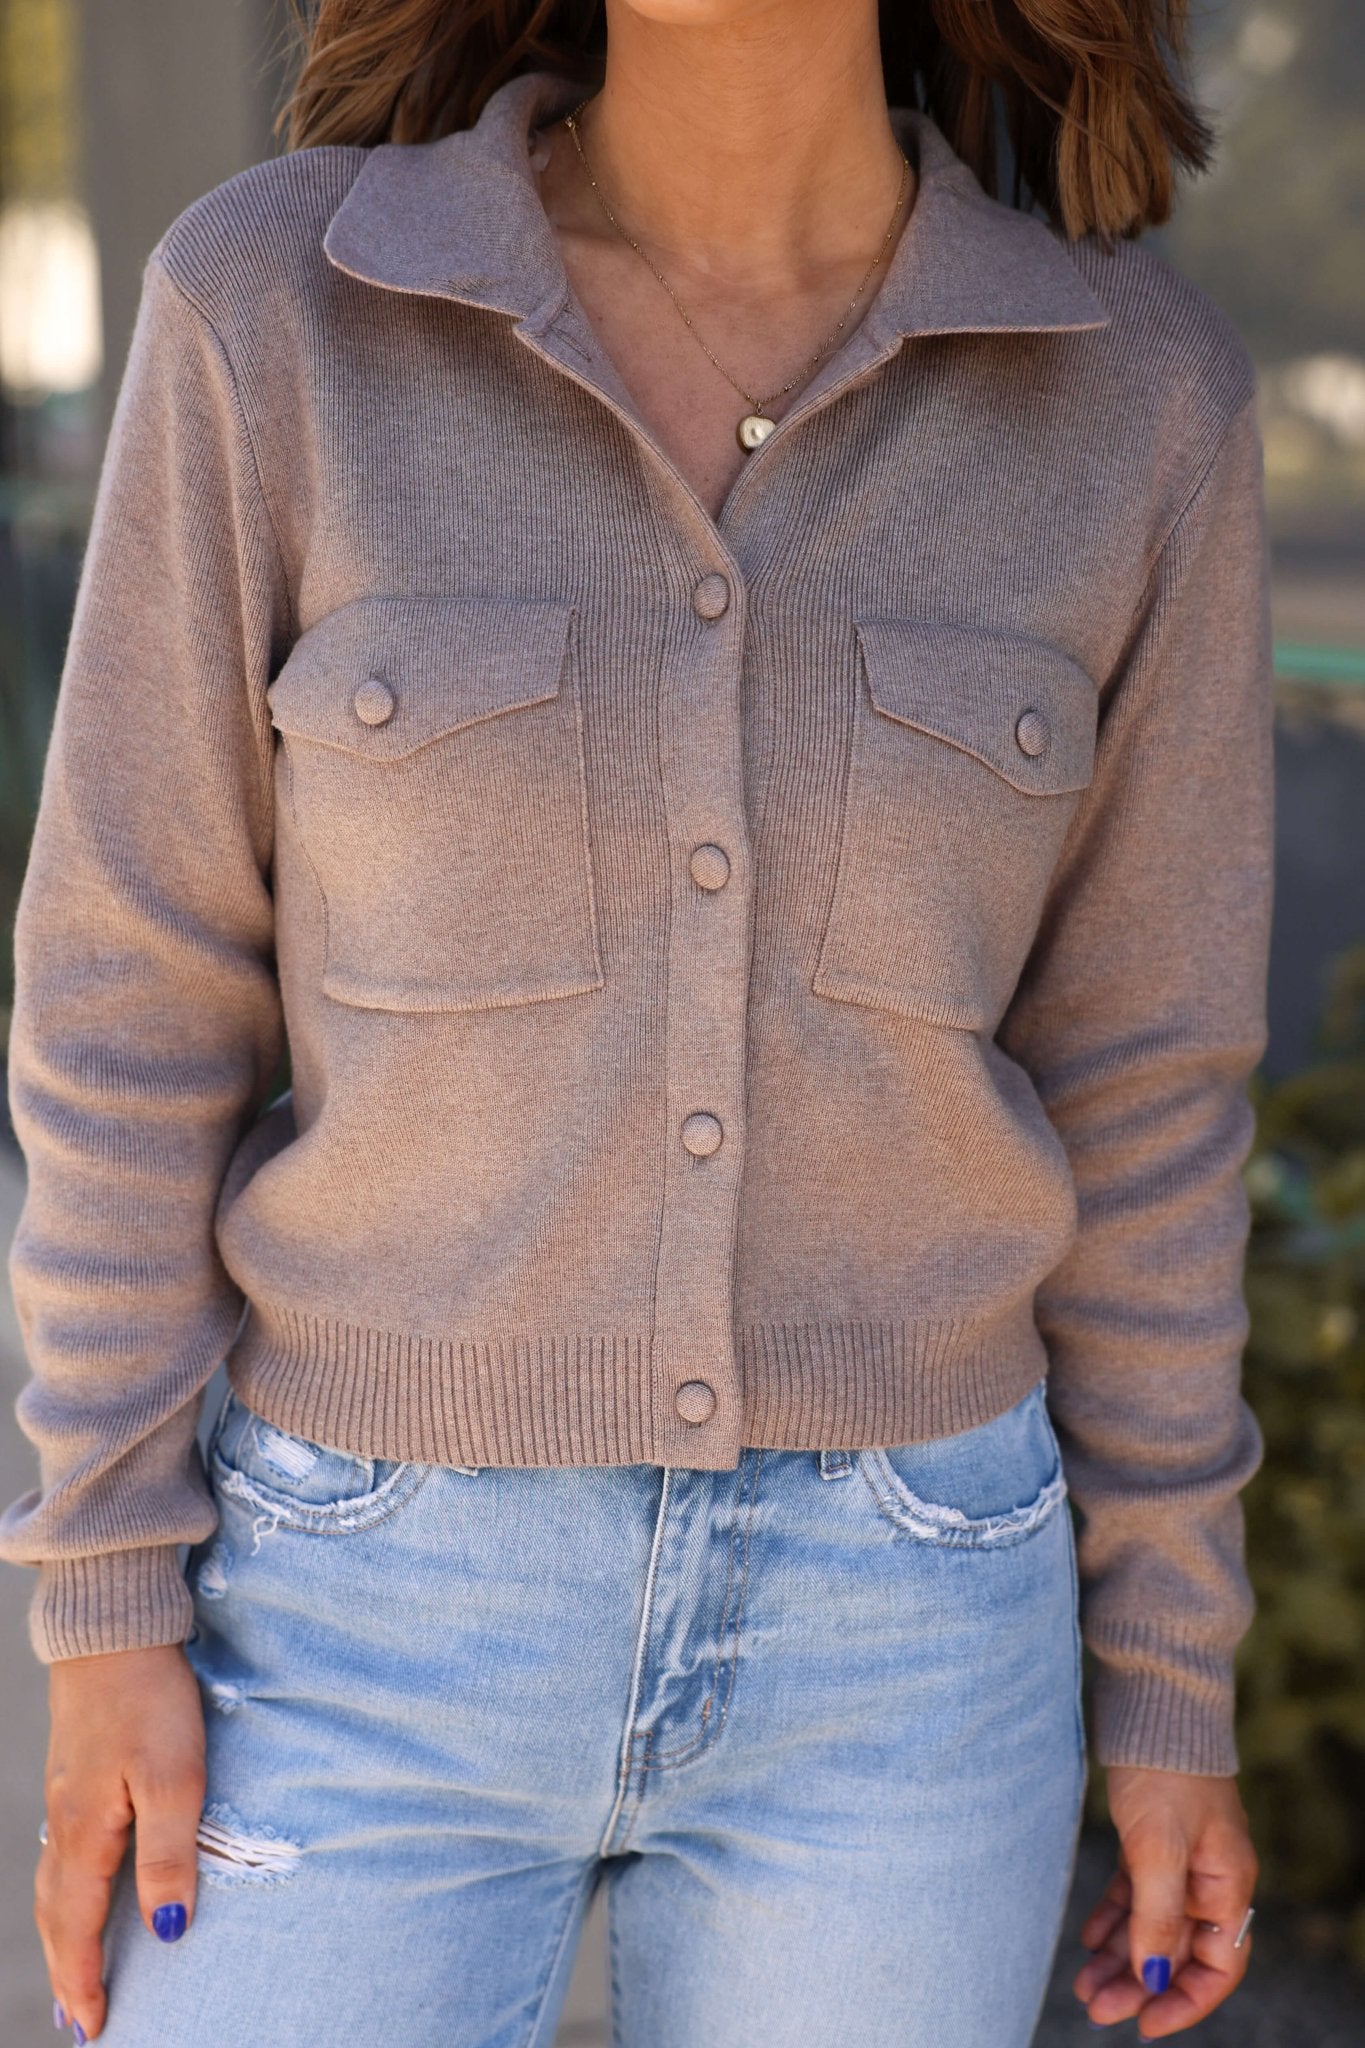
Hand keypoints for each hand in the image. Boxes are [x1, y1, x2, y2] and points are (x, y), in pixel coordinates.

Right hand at [38, 1643, 205, 2041]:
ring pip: (53, 1885)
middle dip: (65, 1972)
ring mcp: (65, 1794)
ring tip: (73, 1975)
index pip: (78, 1928)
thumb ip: (168, 1856)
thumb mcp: (174, 1779)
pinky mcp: (76, 1771)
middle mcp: (65, 1821)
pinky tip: (79, 1892)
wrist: (113, 1627)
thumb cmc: (150, 1700)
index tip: (94, 2028)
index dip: (85, 1979)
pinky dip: (65, 1892)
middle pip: (55, 1916)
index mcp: (85, 1833)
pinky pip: (62, 1853)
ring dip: (61, 1936)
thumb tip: (168, 1929)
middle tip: (77, 2022)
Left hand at [1073, 1766, 1256, 2036]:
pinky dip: (1114, 1918)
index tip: (1144, 2023)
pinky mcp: (1151, 1839)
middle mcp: (1208, 1878)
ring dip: (1120, 1957)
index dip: (1184, 1999)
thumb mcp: (1159, 1847)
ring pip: (1150, 1924)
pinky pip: (1134, 1894)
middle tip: (1095, 2007)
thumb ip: (1157, 1914)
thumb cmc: (1165, 1769)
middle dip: (1138, 1983)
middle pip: (1176, 1949)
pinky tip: (1088, 1938)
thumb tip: (1152, 1975)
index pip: (1217, 1964)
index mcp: (1227, 1884)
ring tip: (1083, 1984)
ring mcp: (1180, 1859)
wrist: (1151, 1700)